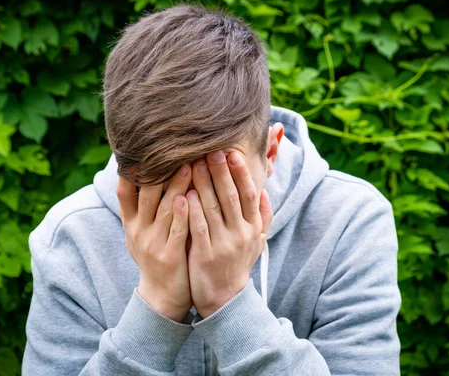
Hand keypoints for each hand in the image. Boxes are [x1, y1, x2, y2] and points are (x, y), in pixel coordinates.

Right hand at [117, 164, 192, 321]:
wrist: (162, 295)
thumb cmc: (155, 256)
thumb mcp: (140, 233)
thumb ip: (141, 208)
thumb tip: (141, 176)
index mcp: (131, 224)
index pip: (125, 192)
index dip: (130, 171)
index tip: (140, 149)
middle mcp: (138, 231)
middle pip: (147, 195)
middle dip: (161, 171)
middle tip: (175, 150)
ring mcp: (153, 243)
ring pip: (165, 209)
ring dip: (177, 185)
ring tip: (189, 165)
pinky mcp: (169, 256)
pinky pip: (176, 231)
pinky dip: (181, 213)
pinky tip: (188, 197)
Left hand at [186, 150, 272, 317]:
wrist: (224, 298)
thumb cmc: (238, 263)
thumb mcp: (257, 241)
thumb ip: (262, 216)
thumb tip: (263, 190)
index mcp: (253, 228)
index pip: (249, 194)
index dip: (241, 172)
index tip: (232, 152)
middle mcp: (241, 234)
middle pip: (231, 197)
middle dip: (221, 171)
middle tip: (211, 150)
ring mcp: (223, 245)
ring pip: (213, 208)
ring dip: (204, 184)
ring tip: (194, 164)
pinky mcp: (205, 255)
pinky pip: (198, 228)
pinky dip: (192, 210)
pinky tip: (185, 193)